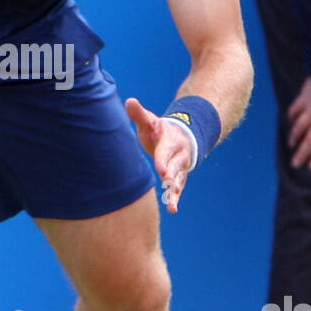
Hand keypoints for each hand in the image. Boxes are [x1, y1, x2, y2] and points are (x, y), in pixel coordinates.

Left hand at [125, 97, 193, 213]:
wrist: (180, 136)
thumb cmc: (159, 130)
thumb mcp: (150, 121)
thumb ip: (140, 114)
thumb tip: (129, 101)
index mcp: (170, 141)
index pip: (166, 151)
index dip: (164, 159)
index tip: (161, 169)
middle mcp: (179, 155)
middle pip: (176, 166)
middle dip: (172, 175)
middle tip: (167, 182)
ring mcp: (180, 167)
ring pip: (179, 180)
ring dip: (175, 191)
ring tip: (172, 205)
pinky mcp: (179, 177)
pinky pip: (178, 188)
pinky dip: (175, 198)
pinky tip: (172, 209)